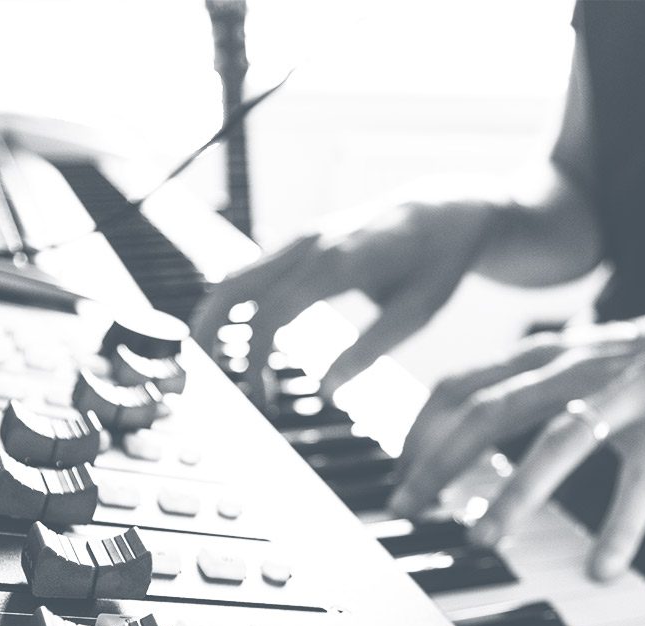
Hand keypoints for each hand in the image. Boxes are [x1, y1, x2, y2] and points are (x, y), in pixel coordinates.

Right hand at [191, 194, 496, 393]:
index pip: (275, 312)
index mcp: (339, 260)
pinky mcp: (303, 246)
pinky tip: (241, 344)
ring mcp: (303, 240)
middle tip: (200, 378)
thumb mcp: (417, 312)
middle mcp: (311, 243)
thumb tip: (328, 392)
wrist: (444, 209)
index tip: (257, 397)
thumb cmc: (436, 262)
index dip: (257, 357)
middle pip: (236, 283)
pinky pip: (256, 274)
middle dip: (210, 330)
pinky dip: (238, 309)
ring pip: (239, 277)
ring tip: (216, 367)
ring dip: (220, 320)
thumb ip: (370, 350)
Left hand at [389, 307, 644, 581]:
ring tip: (485, 540)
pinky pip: (641, 480)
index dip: (421, 430)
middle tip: (409, 510)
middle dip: (441, 462)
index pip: (463, 384)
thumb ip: (526, 386)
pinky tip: (602, 569)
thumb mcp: (579, 362)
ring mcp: (626, 390)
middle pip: (491, 409)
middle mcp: (578, 364)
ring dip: (515, 493)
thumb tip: (465, 423)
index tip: (398, 476)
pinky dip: (620, 526)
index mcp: (548, 353)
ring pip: (559, 440)